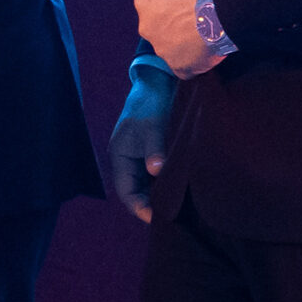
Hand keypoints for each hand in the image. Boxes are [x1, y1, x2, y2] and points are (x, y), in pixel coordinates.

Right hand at [110, 66, 174, 221]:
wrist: (158, 82)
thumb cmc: (151, 103)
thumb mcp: (152, 125)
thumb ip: (154, 148)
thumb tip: (156, 170)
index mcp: (120, 156)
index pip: (126, 192)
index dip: (139, 207)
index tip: (157, 218)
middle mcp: (127, 161)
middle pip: (137, 193)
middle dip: (151, 206)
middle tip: (172, 219)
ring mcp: (140, 159)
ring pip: (148, 187)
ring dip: (160, 197)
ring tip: (178, 210)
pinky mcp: (153, 155)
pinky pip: (157, 178)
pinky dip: (167, 186)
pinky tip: (181, 192)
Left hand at [129, 0, 224, 78]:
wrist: (221, 9)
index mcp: (143, 2)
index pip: (151, 8)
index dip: (170, 6)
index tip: (185, 3)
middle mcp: (146, 28)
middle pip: (158, 29)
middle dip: (174, 25)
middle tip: (197, 17)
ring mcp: (162, 49)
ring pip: (170, 48)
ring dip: (183, 44)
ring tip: (206, 33)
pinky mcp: (178, 67)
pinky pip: (183, 68)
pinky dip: (192, 62)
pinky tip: (205, 51)